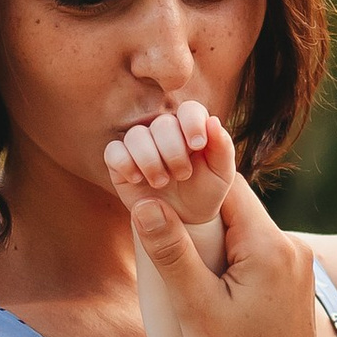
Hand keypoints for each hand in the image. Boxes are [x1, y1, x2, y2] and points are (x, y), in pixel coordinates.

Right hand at [105, 100, 236, 258]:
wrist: (184, 227)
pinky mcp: (121, 167)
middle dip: (172, 149)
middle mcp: (165, 135)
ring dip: (149, 158)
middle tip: (182, 175)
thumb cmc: (206, 196)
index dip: (190, 121)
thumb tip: (213, 122)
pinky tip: (138, 180)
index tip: (197, 144)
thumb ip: (222, 150)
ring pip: (136, 135)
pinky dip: (124, 162)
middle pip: (161, 122)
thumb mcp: (223, 177)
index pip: (189, 109)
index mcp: (192, 131)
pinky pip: (113, 152)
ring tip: (161, 182)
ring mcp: (141, 150)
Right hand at [129, 175, 319, 336]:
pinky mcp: (295, 283)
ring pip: (246, 228)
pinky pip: (258, 251)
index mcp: (270, 246)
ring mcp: (298, 265)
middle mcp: (292, 247)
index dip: (188, 182)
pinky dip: (231, 254)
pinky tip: (209, 280)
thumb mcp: (195, 309)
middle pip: (237, 205)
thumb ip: (170, 253)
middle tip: (161, 226)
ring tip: (183, 258)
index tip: (157, 189)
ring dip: (214, 235)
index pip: (227, 186)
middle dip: (198, 210)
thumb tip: (143, 203)